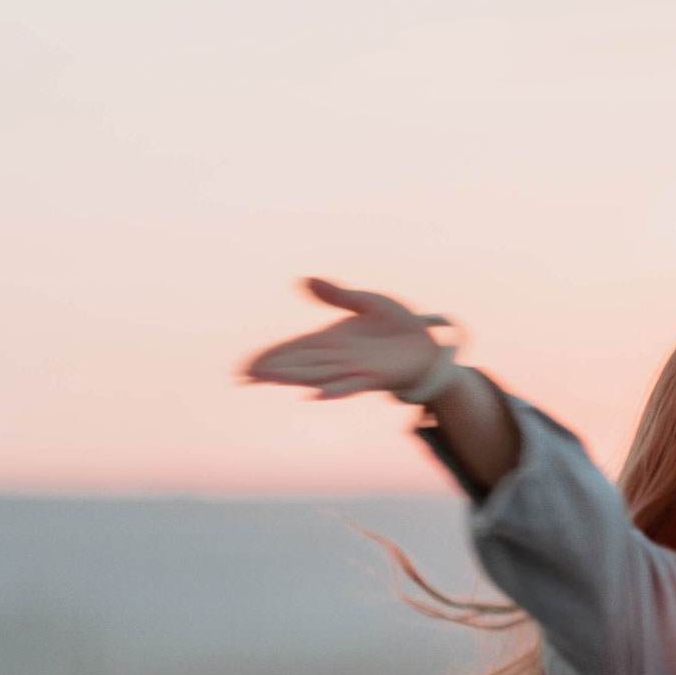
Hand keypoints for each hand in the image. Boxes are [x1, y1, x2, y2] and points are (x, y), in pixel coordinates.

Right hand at [237, 277, 457, 400]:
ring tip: (266, 380)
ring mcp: (356, 368)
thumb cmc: (400, 327)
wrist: (432, 347)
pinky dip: (335, 389)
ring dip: (293, 378)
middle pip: (299, 363)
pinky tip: (316, 394)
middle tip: (243, 375)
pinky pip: (353, 384)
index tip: (247, 366)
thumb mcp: (369, 303)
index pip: (295, 348)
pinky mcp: (377, 376)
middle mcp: (339, 357)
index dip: (272, 356)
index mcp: (333, 340)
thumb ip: (338, 295)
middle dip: (273, 369)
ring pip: (318, 375)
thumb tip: (306, 280)